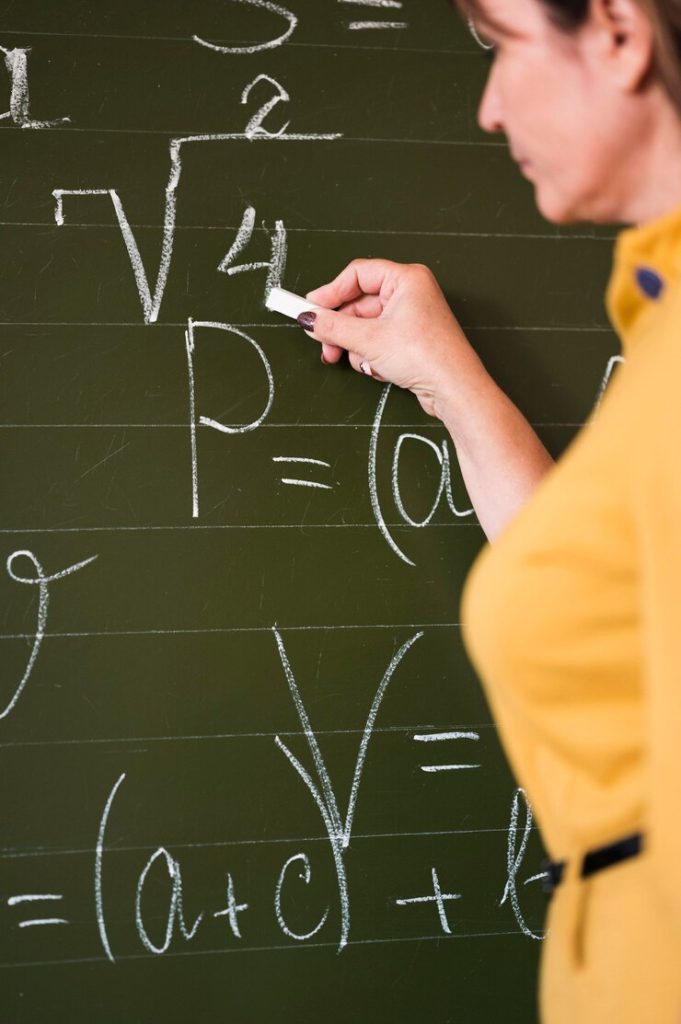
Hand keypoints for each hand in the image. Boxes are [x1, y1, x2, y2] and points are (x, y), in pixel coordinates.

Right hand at [303, 259, 484, 420]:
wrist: (454, 390)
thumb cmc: (426, 355)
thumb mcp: (369, 339)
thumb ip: (333, 326)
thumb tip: (309, 319)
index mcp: (406, 279)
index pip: (357, 275)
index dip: (331, 292)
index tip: (309, 308)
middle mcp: (410, 294)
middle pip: (359, 304)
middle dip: (341, 328)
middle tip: (323, 343)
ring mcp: (411, 318)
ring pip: (366, 327)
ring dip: (357, 347)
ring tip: (361, 362)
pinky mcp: (410, 341)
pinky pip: (378, 342)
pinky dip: (372, 356)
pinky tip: (379, 368)